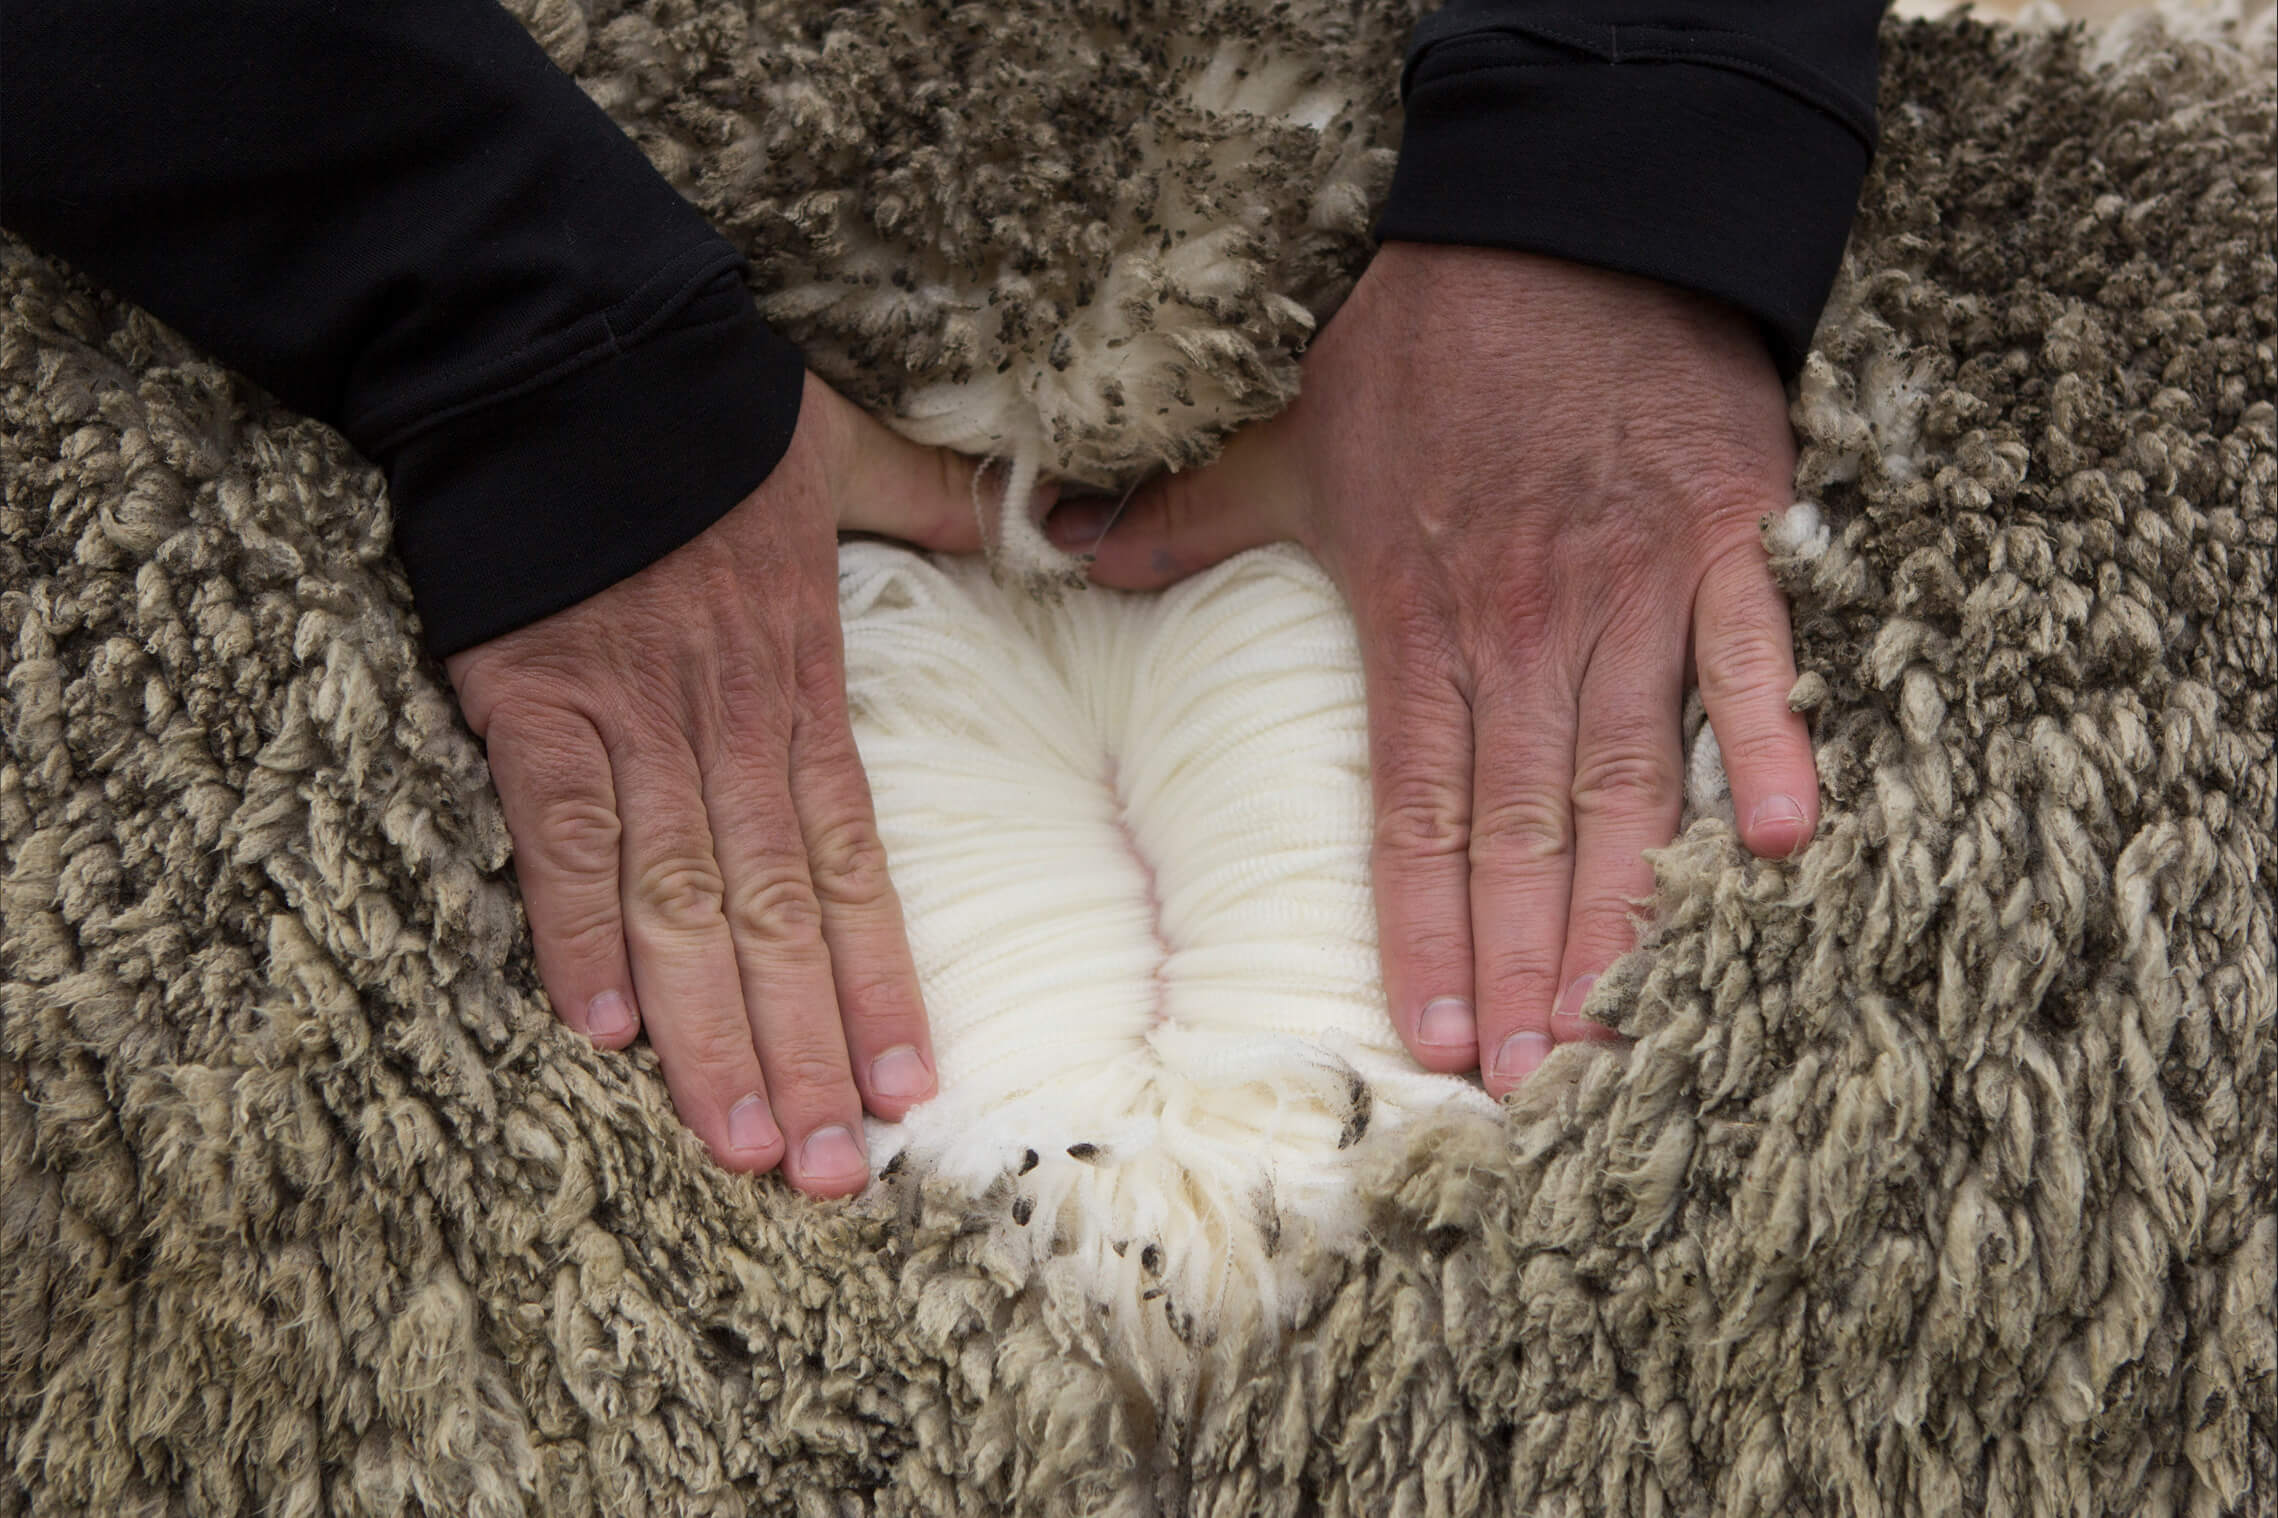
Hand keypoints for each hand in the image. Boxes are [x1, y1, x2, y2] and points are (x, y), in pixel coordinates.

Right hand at [448, 375, 998, 1190]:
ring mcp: (629, 720)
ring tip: (739, 1142)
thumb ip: (943, 502)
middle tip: (826, 1172)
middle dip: (802, 1048)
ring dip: (708, 1030)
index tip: (908, 1084)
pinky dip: (575, 930)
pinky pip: (557, 838)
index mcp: (808, 679)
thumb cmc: (711, 412)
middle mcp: (729, 722)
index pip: (855, 859)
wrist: (563, 348)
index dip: (882, 977)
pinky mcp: (529, 707)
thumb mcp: (849, 452)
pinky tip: (603, 1031)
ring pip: (678, 902)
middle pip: (773, 914)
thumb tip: (1048, 517)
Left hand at [1046, 244, 1818, 1096]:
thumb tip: (1069, 548)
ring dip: (1623, 912)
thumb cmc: (1425, 346)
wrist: (1561, 224)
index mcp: (1416, 618)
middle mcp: (1522, 628)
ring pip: (1625, 781)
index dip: (1422, 933)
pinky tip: (1776, 847)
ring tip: (1616, 1025)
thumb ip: (1188, 518)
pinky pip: (1751, 662)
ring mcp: (1630, 590)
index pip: (1416, 814)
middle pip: (1520, 830)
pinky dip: (1769, 747)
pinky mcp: (1722, 542)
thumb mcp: (1289, 435)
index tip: (1430, 1039)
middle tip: (1531, 1081)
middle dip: (1522, 966)